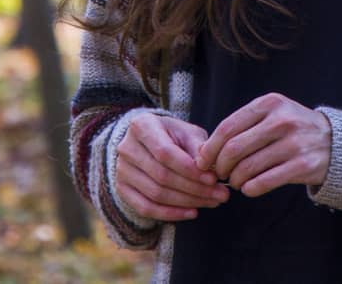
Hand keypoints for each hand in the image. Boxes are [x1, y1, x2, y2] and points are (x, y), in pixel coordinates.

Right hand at [113, 113, 230, 221]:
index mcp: (141, 126)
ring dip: (187, 202)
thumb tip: (209, 169)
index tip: (213, 179)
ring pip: (156, 194)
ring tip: (212, 202)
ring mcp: (121, 170)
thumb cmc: (172, 135)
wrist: (147, 141)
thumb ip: (198, 147)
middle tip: (220, 195)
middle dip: (194, 189)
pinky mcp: (122, 189)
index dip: (190, 170)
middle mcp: (126, 148)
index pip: (165, 153)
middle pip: (161, 176)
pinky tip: (192, 212)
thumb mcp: (187, 132)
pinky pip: (146, 208)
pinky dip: (170, 214)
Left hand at [196, 92, 331, 196]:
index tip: (202, 161)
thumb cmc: (292, 128)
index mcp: (270, 103)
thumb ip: (242, 127)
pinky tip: (248, 188)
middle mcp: (282, 120)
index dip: (210, 147)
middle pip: (235, 148)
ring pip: (248, 167)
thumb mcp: (272, 114)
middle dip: (220, 166)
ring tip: (234, 181)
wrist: (335, 141)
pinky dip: (250, 188)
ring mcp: (294, 143)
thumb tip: (205, 152)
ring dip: (235, 179)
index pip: (228, 127)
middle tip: (218, 174)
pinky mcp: (304, 165)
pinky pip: (266, 181)